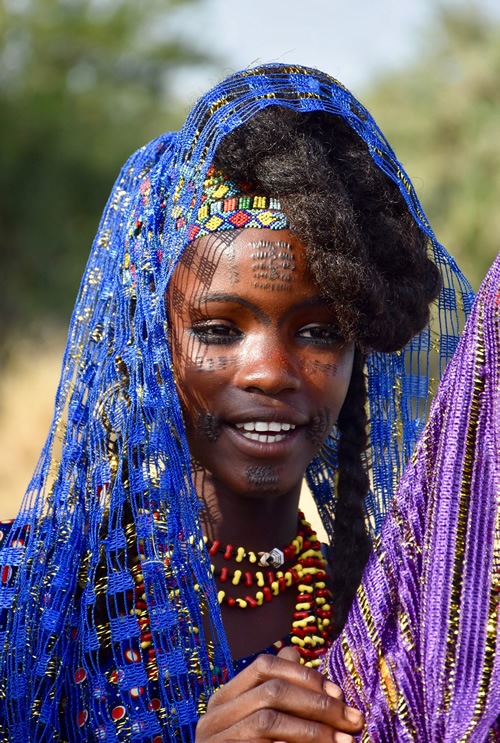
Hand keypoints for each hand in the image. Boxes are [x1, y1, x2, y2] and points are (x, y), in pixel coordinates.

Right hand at [195, 647, 363, 741]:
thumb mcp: (262, 721)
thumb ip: (276, 691)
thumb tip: (294, 651)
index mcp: (224, 700)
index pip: (264, 666)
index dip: (304, 675)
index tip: (339, 693)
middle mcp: (213, 718)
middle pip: (272, 691)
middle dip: (318, 704)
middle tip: (353, 720)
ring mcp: (217, 742)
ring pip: (269, 720)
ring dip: (315, 730)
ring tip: (346, 742)